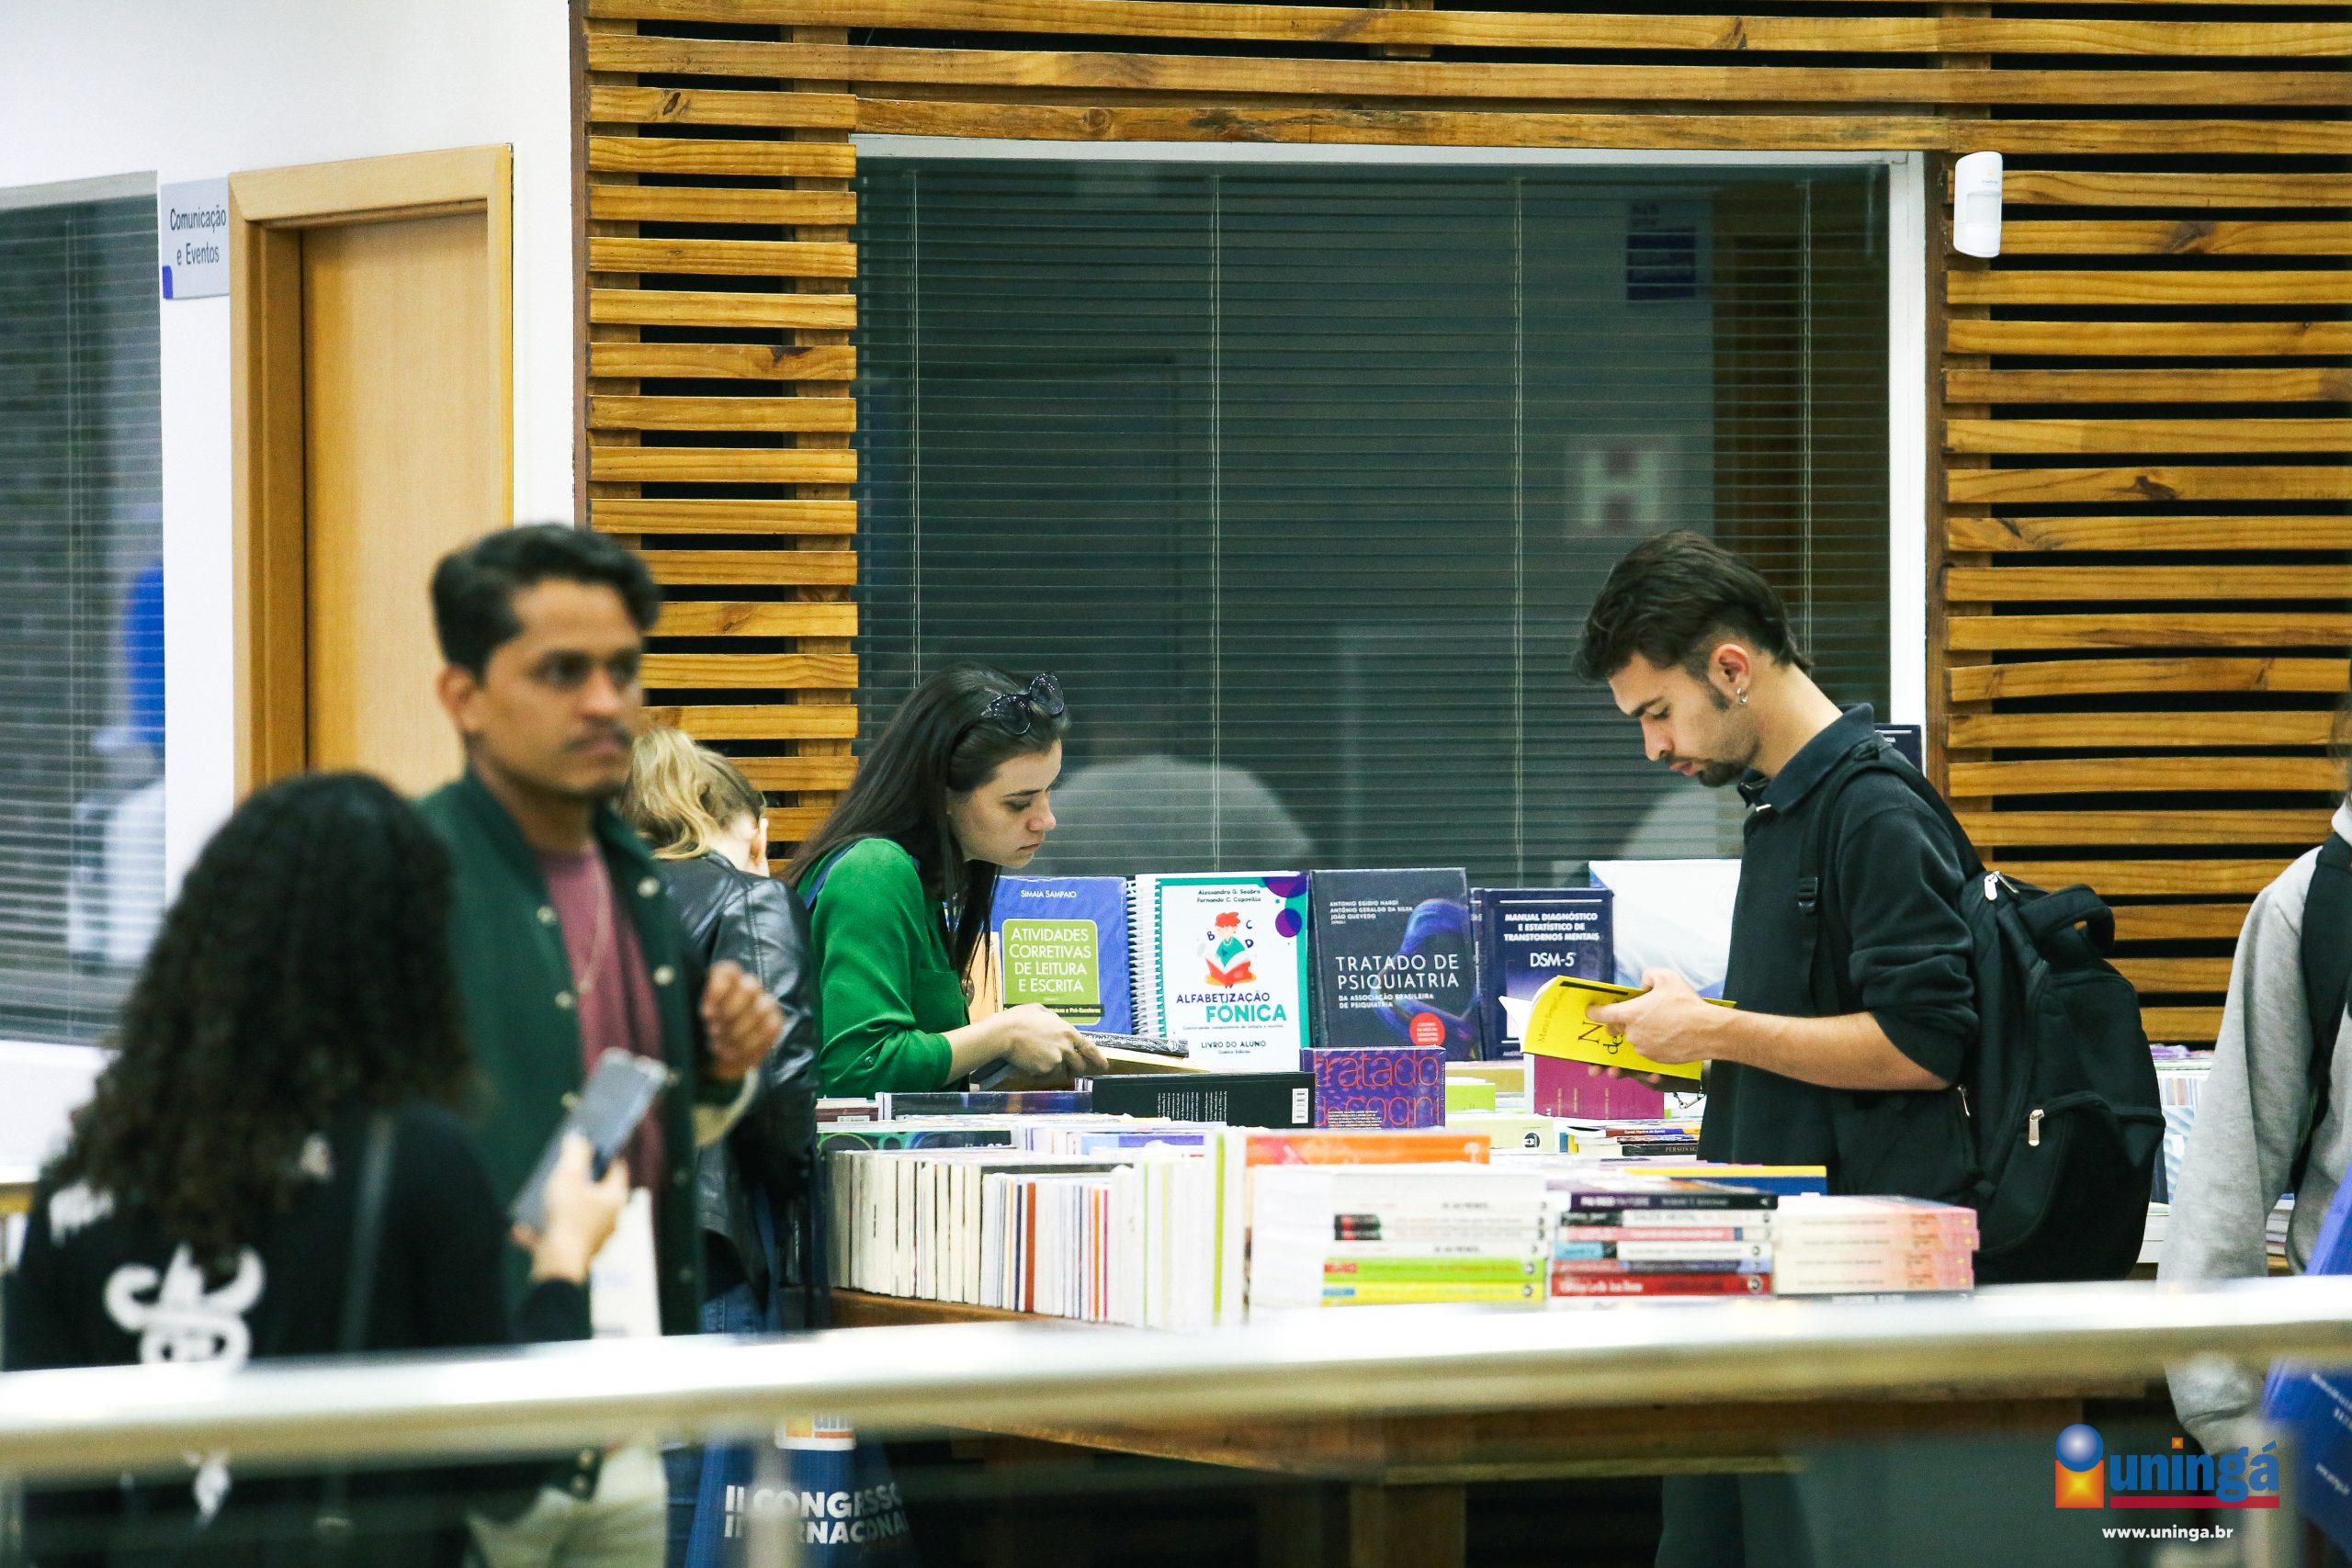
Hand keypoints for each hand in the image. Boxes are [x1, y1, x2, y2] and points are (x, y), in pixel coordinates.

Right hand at [515, 1134, 629, 1282]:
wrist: (557, 1264)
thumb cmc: (567, 1217)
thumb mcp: (569, 1176)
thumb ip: (574, 1153)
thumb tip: (577, 1138)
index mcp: (615, 1198)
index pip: (617, 1167)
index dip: (604, 1153)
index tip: (590, 1143)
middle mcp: (609, 1218)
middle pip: (595, 1191)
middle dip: (577, 1180)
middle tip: (562, 1168)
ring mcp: (593, 1236)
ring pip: (574, 1215)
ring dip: (556, 1206)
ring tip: (540, 1196)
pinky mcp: (575, 1252)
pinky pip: (557, 1236)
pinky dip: (542, 1231)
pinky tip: (520, 1228)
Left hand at [702, 959, 782, 1082]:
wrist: (717, 1058)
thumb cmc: (701, 1033)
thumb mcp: (689, 1019)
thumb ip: (691, 1007)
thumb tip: (691, 1004)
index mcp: (724, 980)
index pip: (728, 971)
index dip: (718, 989)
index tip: (706, 1013)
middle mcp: (747, 986)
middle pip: (749, 986)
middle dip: (730, 1013)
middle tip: (714, 1031)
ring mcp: (764, 1002)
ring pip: (761, 1009)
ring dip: (738, 1032)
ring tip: (721, 1044)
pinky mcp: (775, 1021)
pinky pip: (770, 1028)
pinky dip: (751, 1043)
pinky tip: (736, 1051)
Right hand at [990, 1005, 1109, 1080]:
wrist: (1005, 1033)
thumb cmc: (1020, 1018)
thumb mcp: (1041, 1011)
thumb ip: (1054, 1019)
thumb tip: (1056, 1023)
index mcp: (1068, 1032)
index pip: (1089, 1048)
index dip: (1098, 1058)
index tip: (1104, 1066)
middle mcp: (1066, 1047)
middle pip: (1079, 1064)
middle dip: (1076, 1067)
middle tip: (1070, 1067)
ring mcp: (1056, 1060)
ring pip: (1061, 1070)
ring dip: (1055, 1067)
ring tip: (1039, 1057)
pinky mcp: (1044, 1069)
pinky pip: (1046, 1073)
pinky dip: (1040, 1070)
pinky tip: (1030, 1060)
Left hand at [1584, 969, 1722, 1067]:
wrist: (1708, 1031)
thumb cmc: (1686, 1004)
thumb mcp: (1666, 977)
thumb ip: (1647, 976)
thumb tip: (1642, 985)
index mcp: (1630, 1014)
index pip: (1601, 1014)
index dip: (1594, 1011)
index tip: (1591, 1010)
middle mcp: (1633, 1034)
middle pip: (1618, 1028)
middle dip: (1620, 1022)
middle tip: (1632, 1014)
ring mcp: (1643, 1049)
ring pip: (1634, 1038)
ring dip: (1640, 1031)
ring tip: (1660, 1022)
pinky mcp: (1655, 1059)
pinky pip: (1647, 1049)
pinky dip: (1652, 1042)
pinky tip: (1667, 1034)